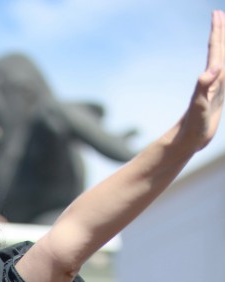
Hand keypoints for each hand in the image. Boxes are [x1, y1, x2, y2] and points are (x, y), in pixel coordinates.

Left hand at [178, 10, 224, 151]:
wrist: (188, 141)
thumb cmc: (192, 125)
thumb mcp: (198, 104)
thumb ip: (204, 85)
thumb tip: (214, 68)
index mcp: (211, 78)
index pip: (215, 49)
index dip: (217, 31)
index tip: (217, 13)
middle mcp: (213, 80)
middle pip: (218, 50)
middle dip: (220, 32)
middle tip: (219, 14)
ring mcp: (215, 88)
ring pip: (222, 61)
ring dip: (224, 46)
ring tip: (224, 34)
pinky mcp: (216, 98)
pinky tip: (224, 66)